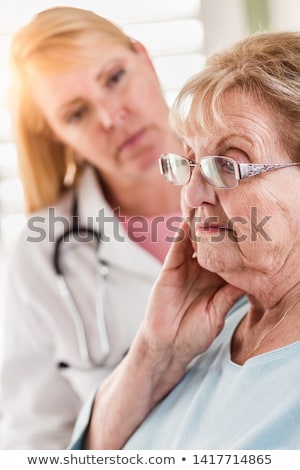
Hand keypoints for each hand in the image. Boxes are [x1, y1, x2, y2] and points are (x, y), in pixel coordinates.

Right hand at [140, 220, 243, 377]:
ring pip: (194, 242)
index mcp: (217, 281)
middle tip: (229, 211)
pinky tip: (186, 223)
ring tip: (208, 209)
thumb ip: (229, 296)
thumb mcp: (218, 314)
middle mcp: (202, 271)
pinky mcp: (170, 271)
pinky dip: (180, 236)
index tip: (248, 232)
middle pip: (212, 245)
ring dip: (199, 227)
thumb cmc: (195, 334)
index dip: (237, 246)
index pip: (229, 257)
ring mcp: (186, 269)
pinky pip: (176, 250)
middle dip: (218, 229)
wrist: (169, 345)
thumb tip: (249, 280)